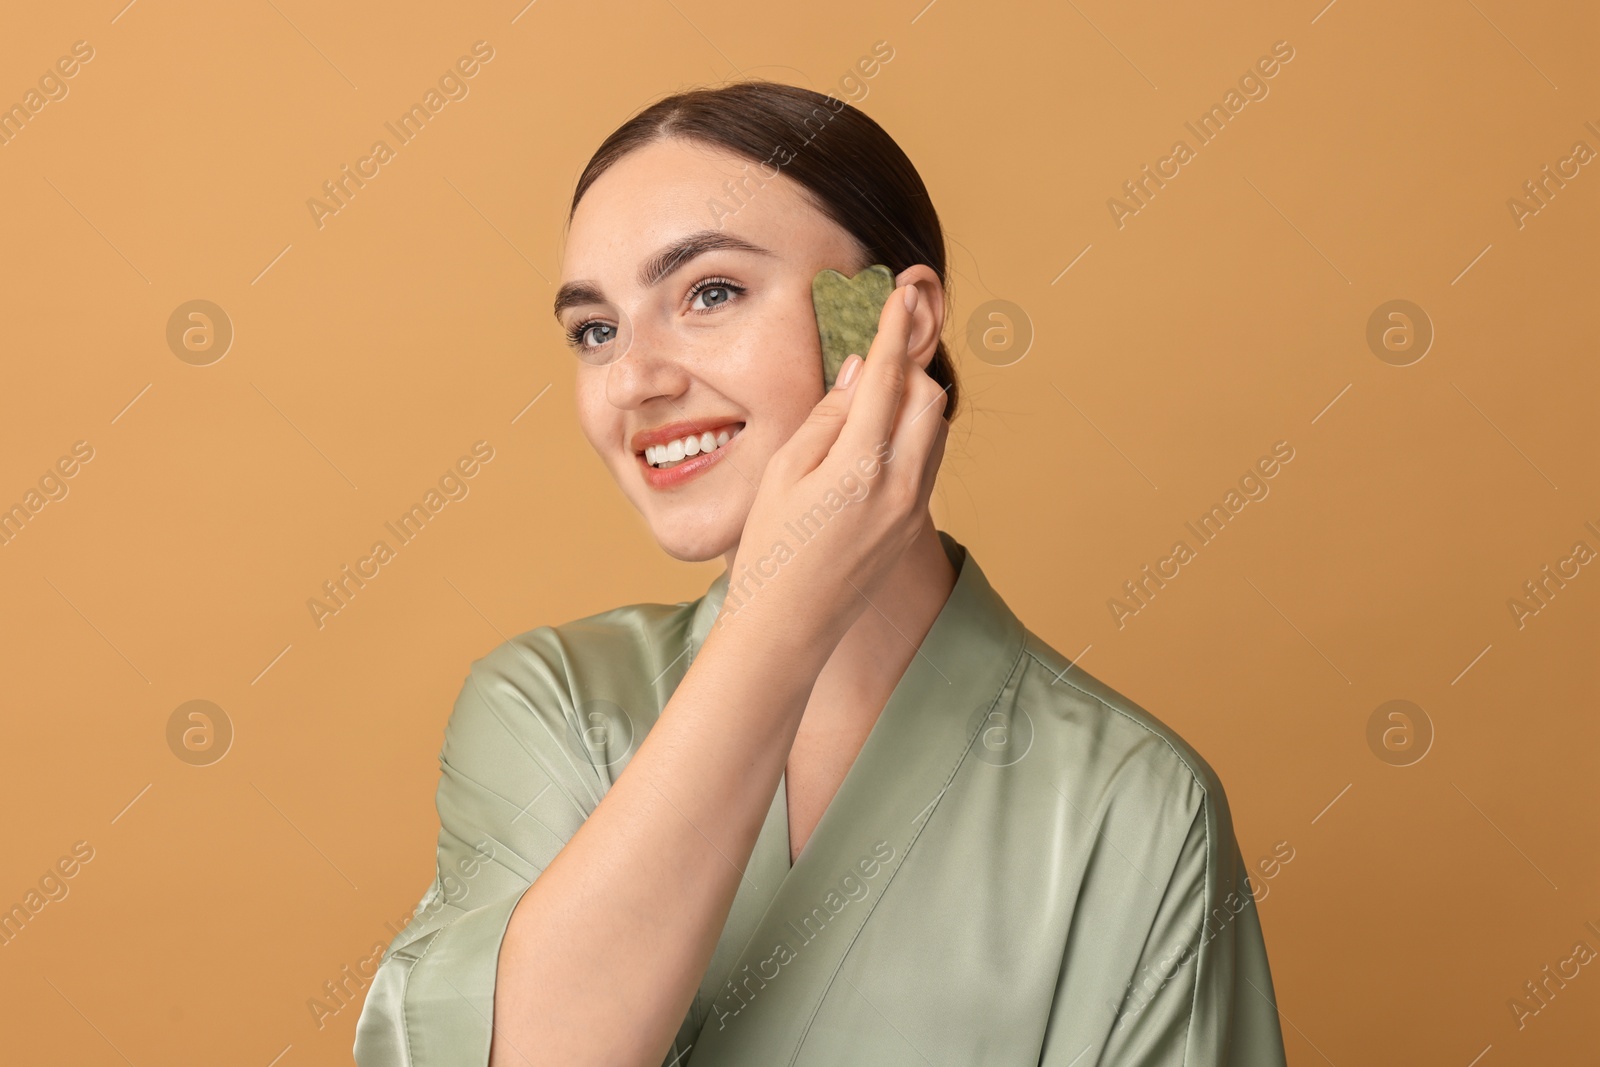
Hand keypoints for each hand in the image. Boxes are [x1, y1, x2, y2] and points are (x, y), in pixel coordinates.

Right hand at [716, 280, 949, 651]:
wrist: (788, 625)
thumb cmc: (770, 547)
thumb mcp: (784, 472)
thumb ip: (828, 417)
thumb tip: (859, 372)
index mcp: (860, 466)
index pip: (887, 378)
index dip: (895, 329)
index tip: (901, 293)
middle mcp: (899, 485)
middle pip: (928, 398)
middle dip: (909, 364)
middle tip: (880, 346)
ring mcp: (913, 508)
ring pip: (934, 429)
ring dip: (914, 398)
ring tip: (876, 387)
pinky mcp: (913, 525)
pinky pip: (927, 460)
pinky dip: (912, 433)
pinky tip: (879, 432)